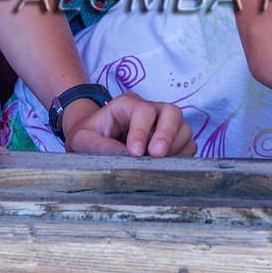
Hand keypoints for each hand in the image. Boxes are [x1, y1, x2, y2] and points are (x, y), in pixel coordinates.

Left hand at [62, 91, 195, 158]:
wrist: (90, 140)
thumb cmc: (86, 137)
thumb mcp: (83, 141)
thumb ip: (102, 147)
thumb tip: (128, 159)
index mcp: (126, 105)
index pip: (143, 110)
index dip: (142, 130)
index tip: (134, 153)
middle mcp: (149, 111)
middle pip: (171, 112)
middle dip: (167, 135)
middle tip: (156, 156)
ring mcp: (162, 125)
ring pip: (184, 128)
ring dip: (174, 148)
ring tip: (155, 164)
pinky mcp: (171, 141)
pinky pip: (188, 145)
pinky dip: (182, 156)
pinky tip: (164, 167)